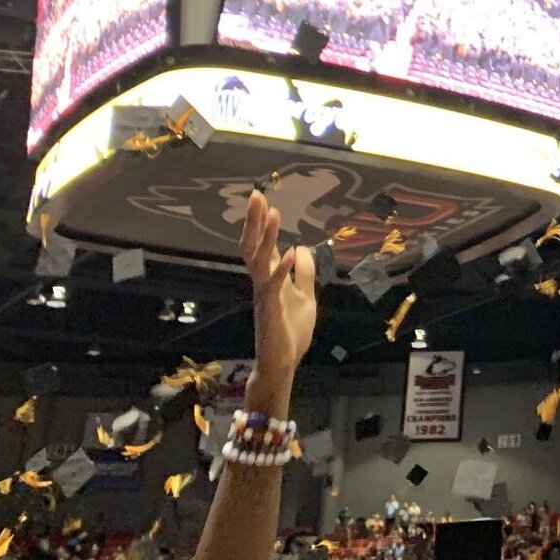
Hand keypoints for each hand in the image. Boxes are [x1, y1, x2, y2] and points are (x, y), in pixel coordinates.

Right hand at [239, 190, 317, 374]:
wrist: (282, 363)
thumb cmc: (289, 332)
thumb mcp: (305, 297)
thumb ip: (303, 274)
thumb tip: (300, 247)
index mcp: (269, 279)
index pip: (262, 246)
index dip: (261, 224)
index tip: (262, 200)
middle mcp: (262, 284)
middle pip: (254, 247)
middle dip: (255, 222)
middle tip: (256, 196)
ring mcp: (264, 296)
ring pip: (260, 261)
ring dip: (267, 237)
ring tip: (272, 214)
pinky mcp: (270, 311)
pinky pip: (275, 287)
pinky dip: (282, 269)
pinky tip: (290, 253)